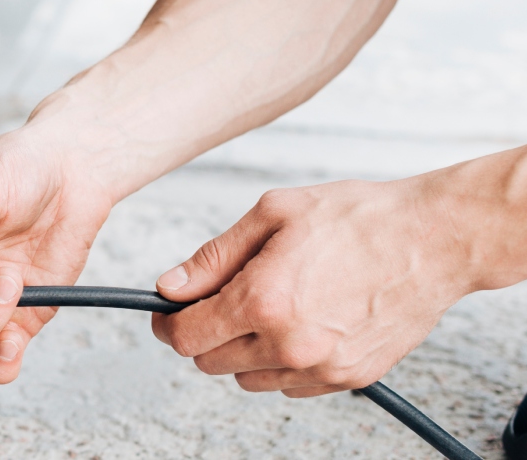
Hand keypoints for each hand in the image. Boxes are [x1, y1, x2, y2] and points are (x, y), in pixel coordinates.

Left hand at [150, 177, 479, 396]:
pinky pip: (290, 386)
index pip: (186, 335)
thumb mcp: (272, 214)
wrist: (432, 238)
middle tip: (222, 298)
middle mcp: (288, 343)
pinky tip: (300, 322)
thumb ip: (214, 257)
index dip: (168, 322)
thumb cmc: (358, 218)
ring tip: (270, 305)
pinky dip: (282, 361)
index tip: (168, 311)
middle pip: (210, 361)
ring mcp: (321, 366)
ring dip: (243, 349)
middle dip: (205, 331)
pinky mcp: (349, 377)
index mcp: (262, 300)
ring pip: (248, 379)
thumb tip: (171, 286)